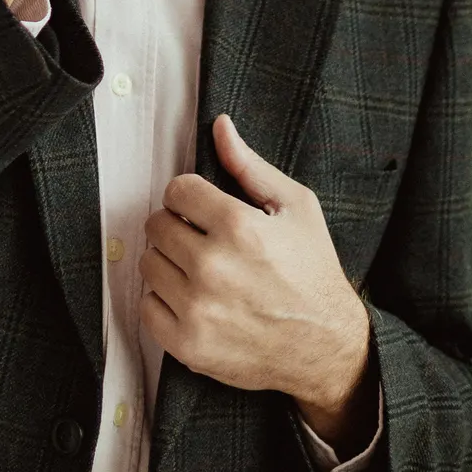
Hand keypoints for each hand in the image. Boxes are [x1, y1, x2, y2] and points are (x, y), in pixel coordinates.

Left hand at [139, 115, 374, 452]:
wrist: (325, 345)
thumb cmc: (312, 271)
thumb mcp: (296, 207)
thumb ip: (250, 166)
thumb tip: (220, 127)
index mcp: (239, 226)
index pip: (177, 191)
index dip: (190, 195)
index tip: (203, 208)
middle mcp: (213, 266)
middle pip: (157, 225)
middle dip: (178, 225)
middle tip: (204, 239)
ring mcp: (197, 308)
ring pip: (149, 263)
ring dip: (169, 262)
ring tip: (200, 269)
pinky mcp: (187, 344)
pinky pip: (147, 307)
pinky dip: (164, 300)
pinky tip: (193, 298)